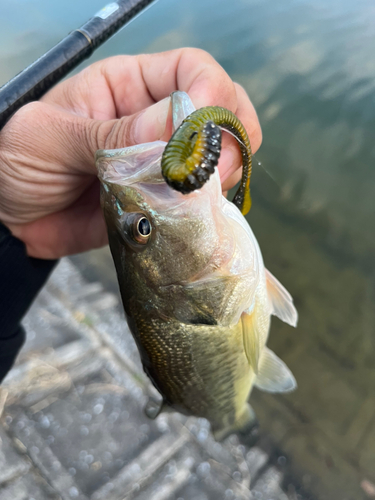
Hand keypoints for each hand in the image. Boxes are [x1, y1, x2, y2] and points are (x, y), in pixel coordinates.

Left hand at [0, 48, 261, 258]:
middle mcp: (155, 119)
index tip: (204, 130)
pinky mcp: (164, 200)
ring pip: (221, 156)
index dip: (210, 93)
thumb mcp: (51, 136)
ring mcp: (163, 162)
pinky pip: (201, 198)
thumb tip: (176, 125)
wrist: (8, 218)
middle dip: (229, 137)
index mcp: (128, 86)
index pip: (192, 71)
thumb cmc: (17, 160)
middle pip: (221, 111)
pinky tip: (195, 214)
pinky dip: (209, 206)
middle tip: (212, 170)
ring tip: (198, 195)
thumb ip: (111, 133)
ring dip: (222, 174)